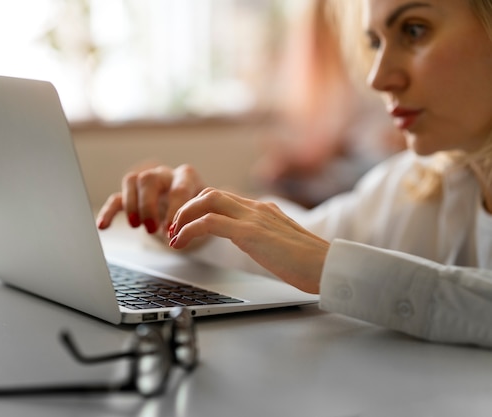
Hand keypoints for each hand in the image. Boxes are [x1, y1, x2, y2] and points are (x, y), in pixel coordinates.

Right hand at [96, 164, 205, 235]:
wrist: (193, 207)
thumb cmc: (200, 210)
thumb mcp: (205, 212)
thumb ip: (200, 219)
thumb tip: (192, 232)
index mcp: (186, 177)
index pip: (178, 188)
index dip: (174, 209)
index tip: (171, 230)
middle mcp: (165, 175)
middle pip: (149, 178)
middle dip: (148, 205)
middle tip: (152, 229)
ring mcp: (147, 182)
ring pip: (132, 181)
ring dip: (132, 205)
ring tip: (135, 226)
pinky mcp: (133, 194)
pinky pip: (117, 198)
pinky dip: (109, 211)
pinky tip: (103, 226)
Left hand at [168, 188, 328, 293]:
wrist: (330, 267)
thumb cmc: (310, 263)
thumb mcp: (282, 245)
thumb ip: (266, 238)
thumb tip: (257, 246)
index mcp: (263, 210)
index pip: (223, 198)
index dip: (198, 209)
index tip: (185, 227)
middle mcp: (257, 208)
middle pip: (210, 193)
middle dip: (185, 209)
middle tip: (173, 229)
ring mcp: (254, 217)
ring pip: (206, 200)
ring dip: (182, 216)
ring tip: (173, 236)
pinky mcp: (251, 233)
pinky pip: (209, 222)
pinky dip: (188, 230)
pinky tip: (180, 243)